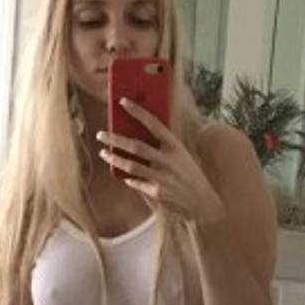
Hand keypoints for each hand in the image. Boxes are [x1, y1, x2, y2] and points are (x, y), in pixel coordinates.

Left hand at [96, 99, 224, 223]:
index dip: (138, 111)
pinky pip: (136, 183)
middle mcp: (169, 161)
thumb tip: (139, 136)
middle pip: (136, 146)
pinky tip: (124, 176)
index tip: (122, 101)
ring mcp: (162, 178)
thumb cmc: (190, 176)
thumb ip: (164, 147)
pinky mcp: (157, 193)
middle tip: (101, 134)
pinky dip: (129, 179)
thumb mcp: (182, 157)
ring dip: (114, 158)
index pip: (154, 124)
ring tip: (104, 153)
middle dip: (115, 139)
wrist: (203, 203)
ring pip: (130, 166)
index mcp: (176, 147)